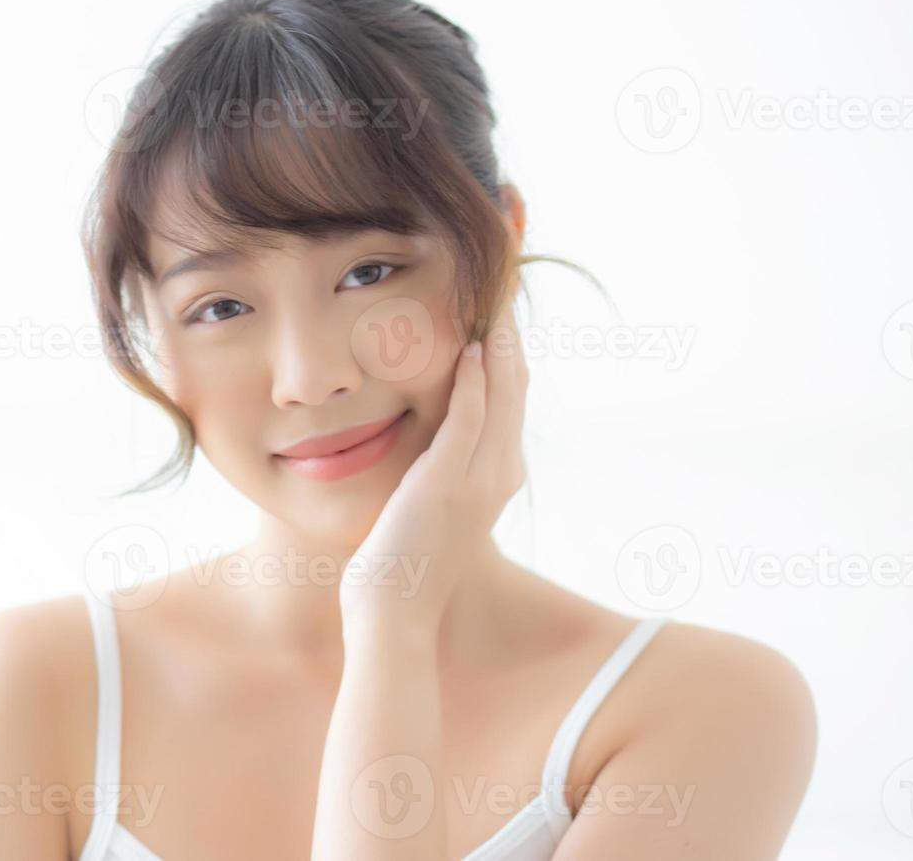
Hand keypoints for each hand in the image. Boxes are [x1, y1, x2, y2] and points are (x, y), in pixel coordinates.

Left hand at [340, 302, 528, 639]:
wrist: (396, 615)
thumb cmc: (405, 567)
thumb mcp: (435, 512)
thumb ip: (444, 475)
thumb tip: (436, 448)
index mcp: (498, 481)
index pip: (512, 406)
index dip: (511, 362)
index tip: (503, 322)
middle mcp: (499, 477)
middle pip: (516, 394)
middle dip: (512, 343)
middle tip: (505, 296)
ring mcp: (476, 481)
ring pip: (500, 399)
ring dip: (500, 350)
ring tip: (496, 307)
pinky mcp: (444, 483)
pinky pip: (467, 420)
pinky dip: (472, 382)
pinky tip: (470, 350)